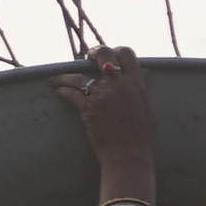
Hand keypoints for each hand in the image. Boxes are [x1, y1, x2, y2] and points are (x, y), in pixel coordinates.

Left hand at [56, 45, 158, 185]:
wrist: (128, 154)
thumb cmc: (140, 136)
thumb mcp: (147, 108)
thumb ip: (141, 90)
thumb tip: (142, 76)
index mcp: (136, 83)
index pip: (126, 54)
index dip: (115, 50)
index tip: (108, 55)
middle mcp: (119, 84)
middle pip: (103, 55)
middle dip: (93, 53)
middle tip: (85, 57)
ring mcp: (103, 94)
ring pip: (79, 76)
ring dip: (65, 76)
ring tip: (57, 78)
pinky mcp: (88, 107)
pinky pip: (71, 93)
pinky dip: (62, 91)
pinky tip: (58, 91)